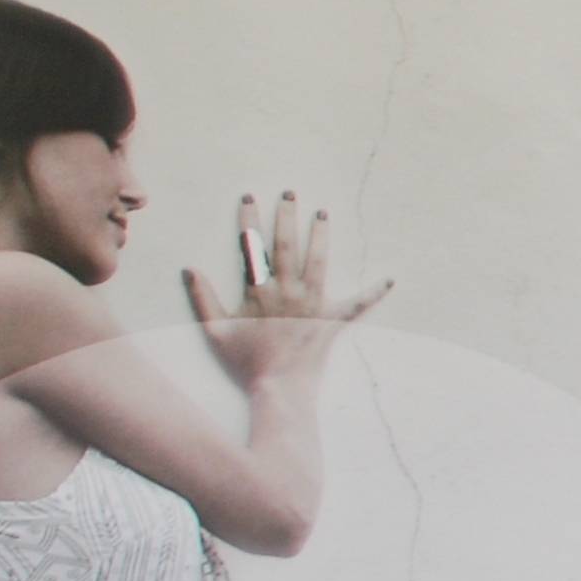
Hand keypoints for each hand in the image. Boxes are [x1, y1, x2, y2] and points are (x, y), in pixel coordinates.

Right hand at [182, 190, 387, 388]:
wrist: (279, 387)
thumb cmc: (247, 361)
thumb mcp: (215, 331)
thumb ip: (203, 298)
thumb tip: (190, 269)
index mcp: (260, 292)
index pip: (253, 247)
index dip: (250, 220)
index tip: (249, 197)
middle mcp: (289, 292)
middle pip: (287, 245)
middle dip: (287, 216)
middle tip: (290, 193)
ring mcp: (314, 304)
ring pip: (318, 261)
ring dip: (320, 235)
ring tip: (323, 213)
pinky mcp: (333, 320)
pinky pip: (358, 304)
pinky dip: (374, 292)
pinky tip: (390, 278)